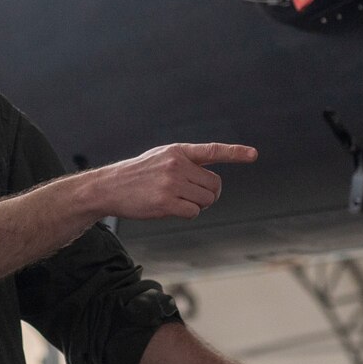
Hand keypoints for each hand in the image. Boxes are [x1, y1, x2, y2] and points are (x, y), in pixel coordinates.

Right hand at [81, 143, 257, 221]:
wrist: (109, 187)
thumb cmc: (137, 174)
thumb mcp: (161, 157)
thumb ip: (186, 162)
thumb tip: (212, 179)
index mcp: (178, 151)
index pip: (213, 150)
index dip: (235, 153)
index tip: (253, 154)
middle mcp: (177, 165)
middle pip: (214, 185)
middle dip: (208, 194)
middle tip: (192, 196)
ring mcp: (172, 184)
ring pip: (206, 200)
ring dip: (196, 205)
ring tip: (176, 200)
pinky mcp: (166, 203)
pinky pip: (193, 212)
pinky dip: (186, 213)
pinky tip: (169, 208)